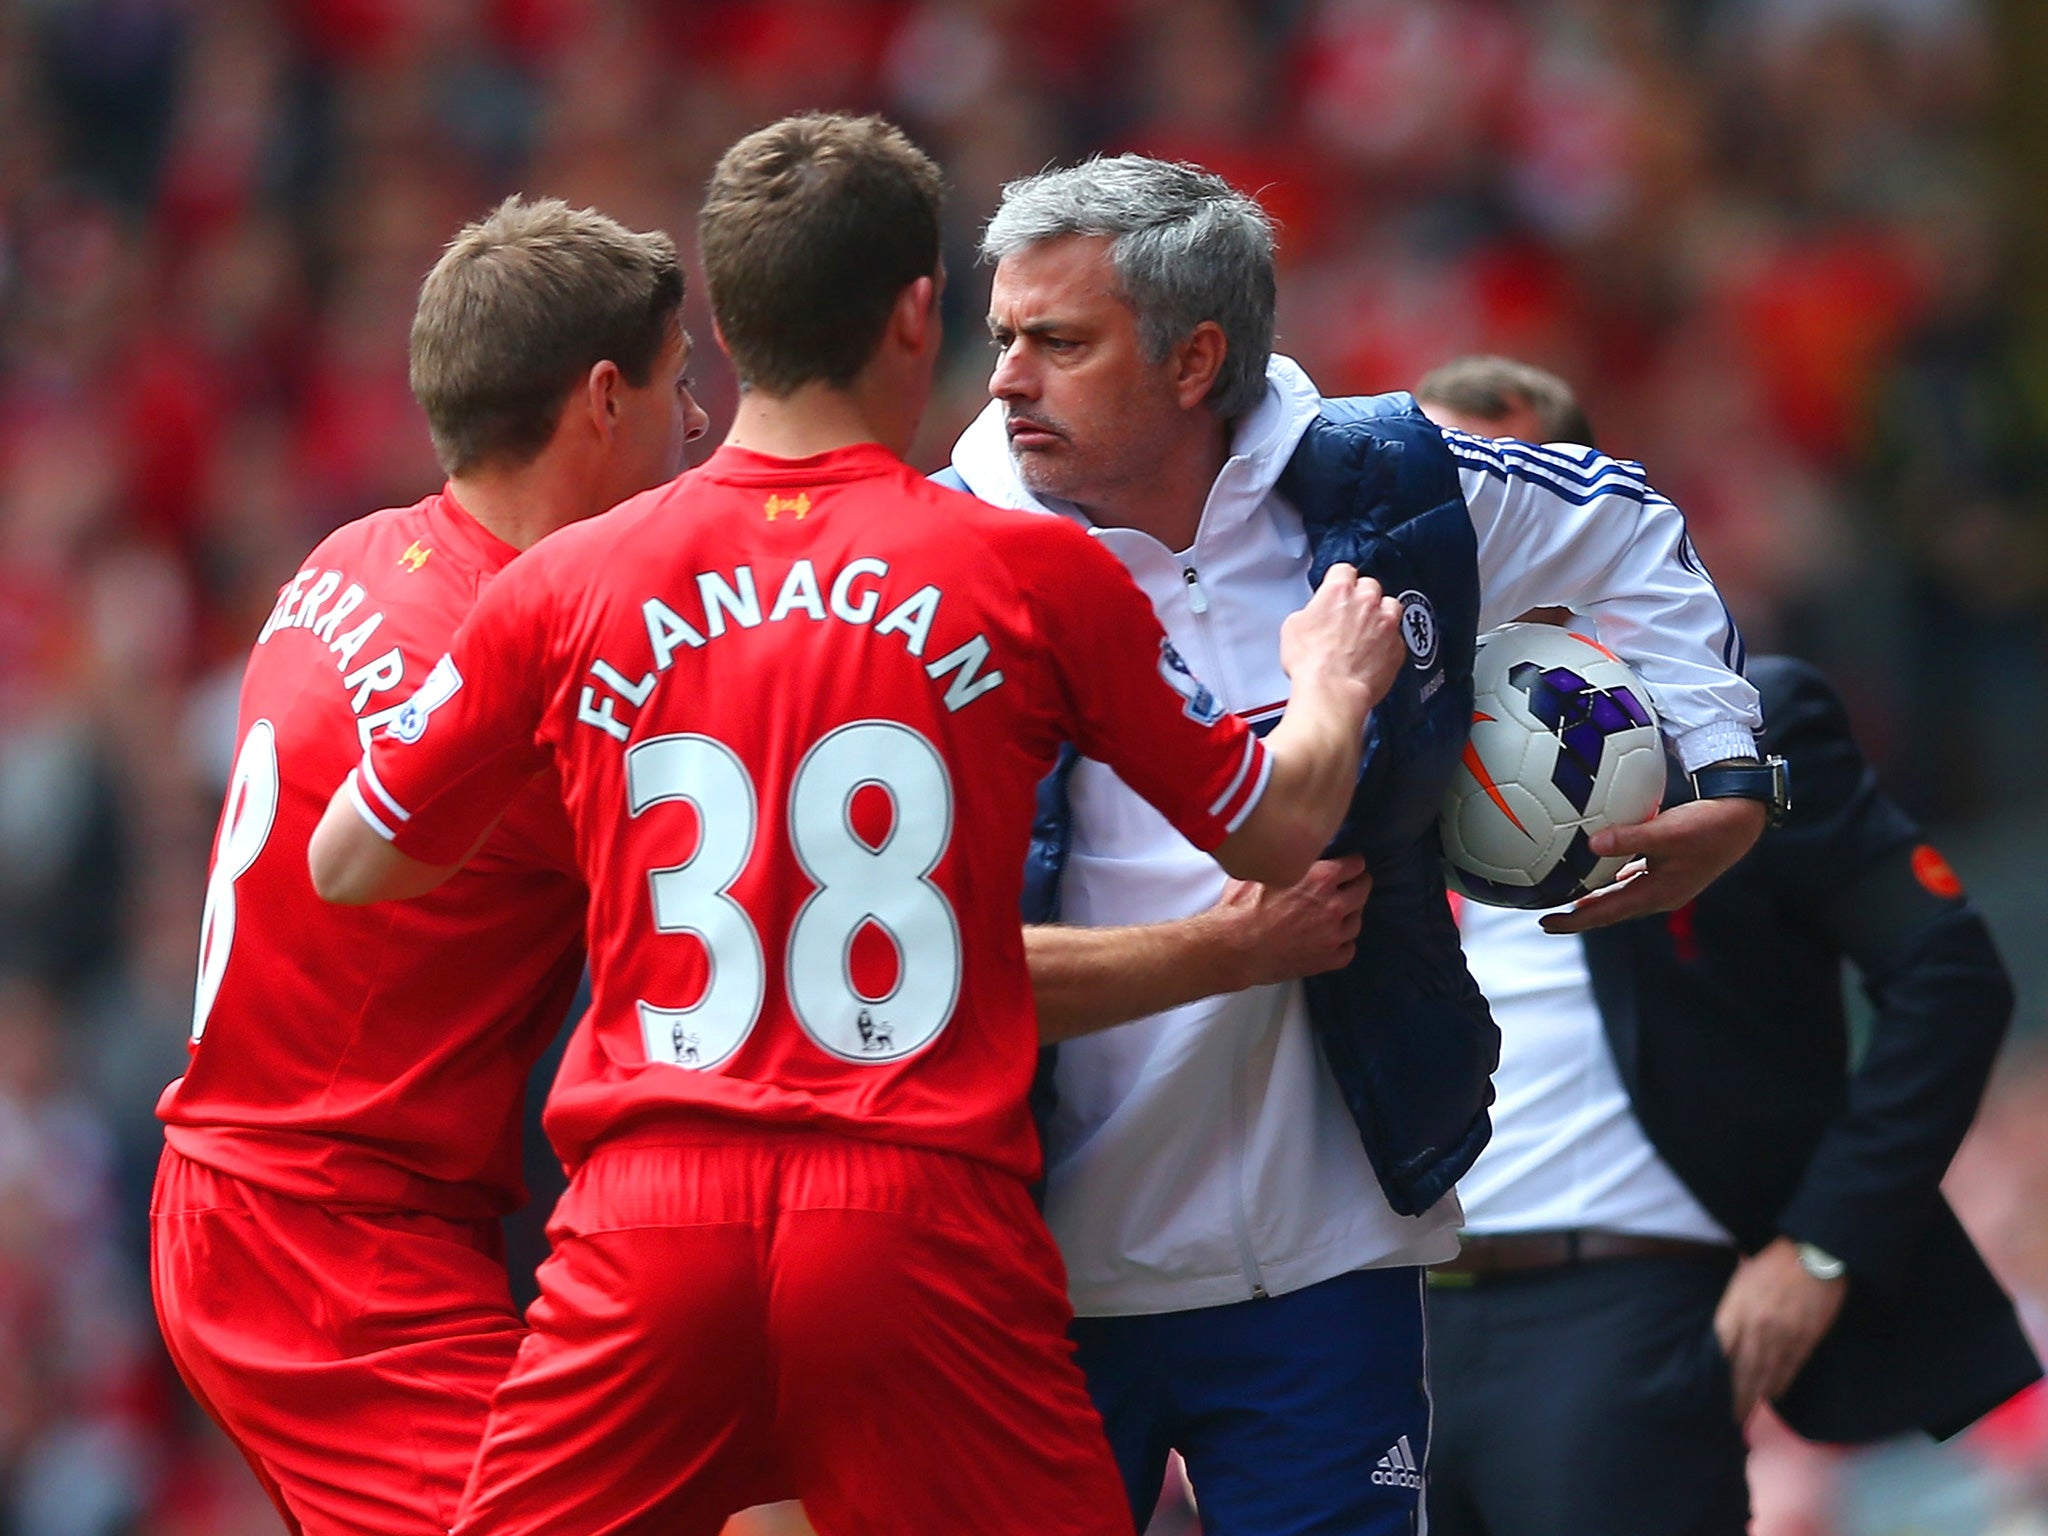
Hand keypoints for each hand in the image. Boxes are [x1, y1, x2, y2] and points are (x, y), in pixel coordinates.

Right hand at [1196, 856, 1371, 989]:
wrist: (1233, 947)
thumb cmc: (1240, 910)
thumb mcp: (1262, 871)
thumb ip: (1287, 863)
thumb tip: (1289, 856)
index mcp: (1320, 878)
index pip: (1356, 865)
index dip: (1350, 864)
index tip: (1346, 866)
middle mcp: (1333, 905)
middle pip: (1363, 889)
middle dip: (1355, 885)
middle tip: (1345, 887)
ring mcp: (1332, 935)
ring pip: (1357, 920)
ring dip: (1348, 915)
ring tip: (1333, 915)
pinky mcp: (1326, 959)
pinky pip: (1348, 949)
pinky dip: (1341, 944)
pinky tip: (1329, 939)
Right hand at [1280, 564, 1406, 709]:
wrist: (1332, 692)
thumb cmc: (1312, 663)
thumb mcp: (1293, 628)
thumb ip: (1310, 612)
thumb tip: (1314, 616)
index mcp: (1339, 591)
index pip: (1343, 570)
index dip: (1338, 580)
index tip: (1337, 588)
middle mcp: (1367, 602)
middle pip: (1370, 586)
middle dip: (1361, 597)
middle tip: (1349, 614)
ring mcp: (1386, 624)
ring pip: (1391, 606)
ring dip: (1381, 614)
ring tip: (1367, 630)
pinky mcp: (1397, 647)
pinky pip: (1397, 637)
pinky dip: (1387, 642)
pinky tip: (1373, 653)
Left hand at [1539, 795, 1765, 934]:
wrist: (1743, 820)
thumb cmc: (1708, 826)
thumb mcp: (1667, 831)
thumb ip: (1629, 838)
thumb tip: (1591, 844)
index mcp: (1657, 893)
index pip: (1606, 913)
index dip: (1575, 921)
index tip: (1545, 923)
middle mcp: (1659, 894)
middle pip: (1610, 911)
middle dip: (1579, 916)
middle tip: (1547, 918)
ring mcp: (1666, 883)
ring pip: (1621, 895)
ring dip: (1595, 898)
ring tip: (1568, 897)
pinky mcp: (1670, 868)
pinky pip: (1632, 878)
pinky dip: (1612, 878)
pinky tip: (1601, 871)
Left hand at [1713, 1238, 1847, 1418]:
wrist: (1814, 1254)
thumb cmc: (1770, 1263)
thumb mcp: (1740, 1282)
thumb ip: (1730, 1312)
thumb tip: (1720, 1339)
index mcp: (1737, 1311)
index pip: (1720, 1354)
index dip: (1714, 1379)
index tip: (1705, 1397)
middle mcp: (1758, 1328)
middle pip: (1742, 1372)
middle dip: (1733, 1398)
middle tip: (1725, 1419)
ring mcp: (1784, 1337)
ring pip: (1766, 1376)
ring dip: (1755, 1398)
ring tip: (1743, 1416)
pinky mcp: (1807, 1340)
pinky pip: (1791, 1370)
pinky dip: (1780, 1387)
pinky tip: (1771, 1398)